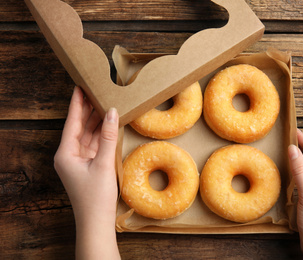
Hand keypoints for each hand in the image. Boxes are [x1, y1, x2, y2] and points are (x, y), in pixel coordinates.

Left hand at [54, 86, 119, 258]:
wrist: (97, 221)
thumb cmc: (95, 196)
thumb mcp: (103, 163)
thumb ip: (109, 137)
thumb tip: (112, 113)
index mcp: (65, 153)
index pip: (72, 122)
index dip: (76, 103)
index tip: (79, 86)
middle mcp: (70, 154)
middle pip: (79, 126)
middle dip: (87, 109)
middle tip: (95, 90)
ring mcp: (80, 160)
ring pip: (88, 134)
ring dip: (97, 121)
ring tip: (105, 102)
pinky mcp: (89, 165)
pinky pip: (95, 144)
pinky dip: (102, 134)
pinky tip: (109, 123)